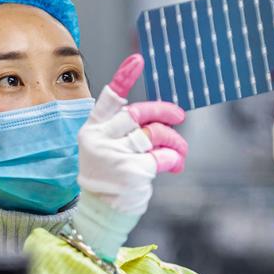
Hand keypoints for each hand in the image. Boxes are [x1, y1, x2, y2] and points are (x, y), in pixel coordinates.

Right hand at [74, 54, 187, 260]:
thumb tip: (163, 122)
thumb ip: (129, 134)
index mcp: (93, 130)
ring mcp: (114, 154)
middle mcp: (101, 139)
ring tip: (180, 153)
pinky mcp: (131, 170)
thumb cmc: (110, 180)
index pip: (109, 99)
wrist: (102, 215)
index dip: (124, 77)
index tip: (138, 59)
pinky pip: (163, 157)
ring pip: (154, 135)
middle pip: (139, 114)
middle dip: (164, 113)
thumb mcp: (111, 152)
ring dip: (174, 142)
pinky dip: (173, 160)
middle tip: (179, 116)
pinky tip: (173, 166)